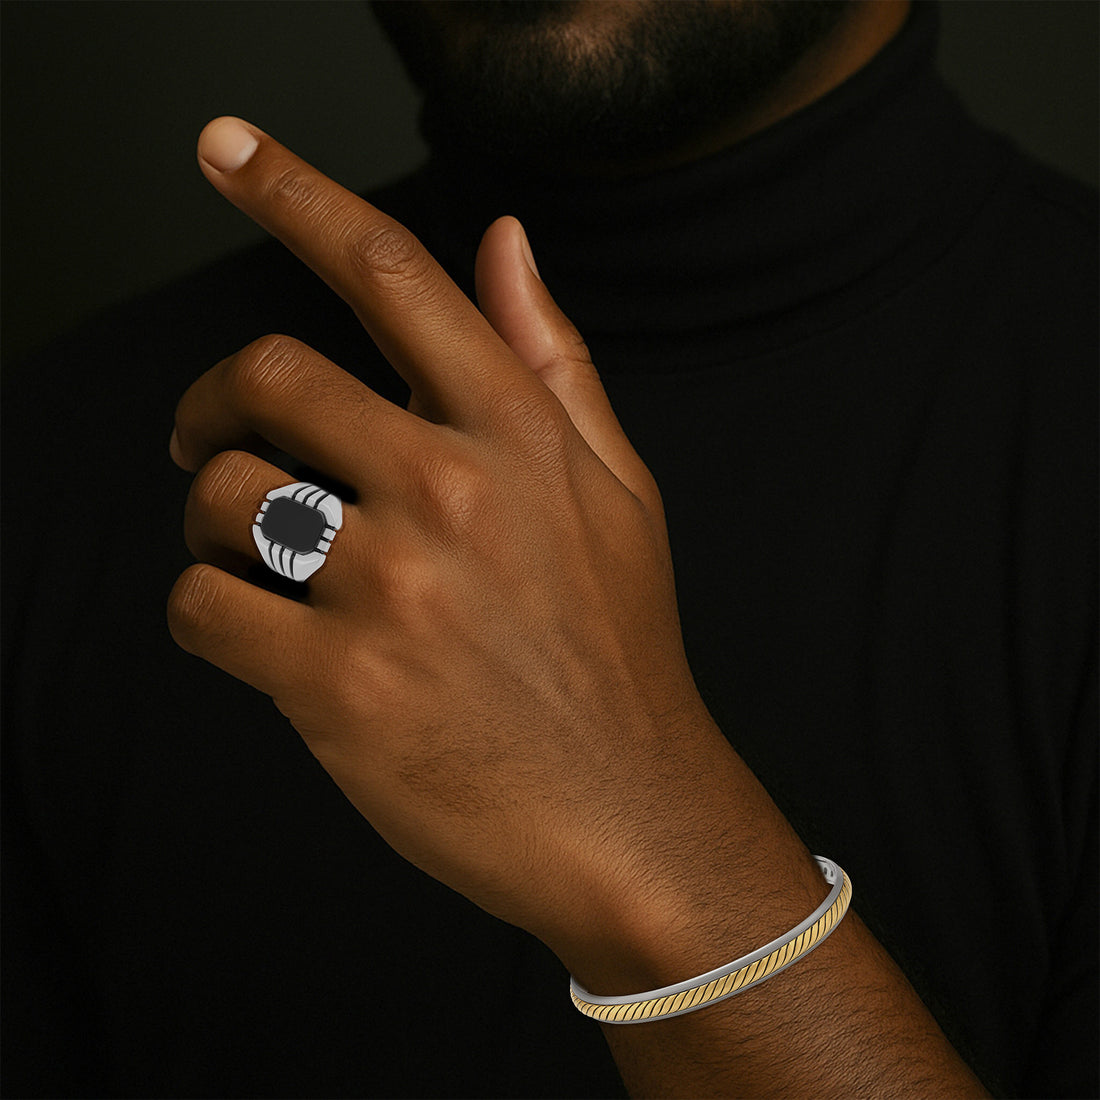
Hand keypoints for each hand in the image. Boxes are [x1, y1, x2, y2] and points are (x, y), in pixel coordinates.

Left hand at [167, 117, 737, 975]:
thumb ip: (552, 359)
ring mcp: (393, 589)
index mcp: (519, 435)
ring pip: (223, 496)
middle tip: (212, 438)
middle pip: (267, 375)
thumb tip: (505, 239)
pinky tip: (256, 637)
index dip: (297, 192)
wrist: (626, 814)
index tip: (226, 147)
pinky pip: (202, 607)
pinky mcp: (338, 686)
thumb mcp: (617, 491)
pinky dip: (205, 613)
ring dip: (212, 519)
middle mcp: (454, 492)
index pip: (394, 274)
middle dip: (214, 402)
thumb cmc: (618, 651)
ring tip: (255, 560)